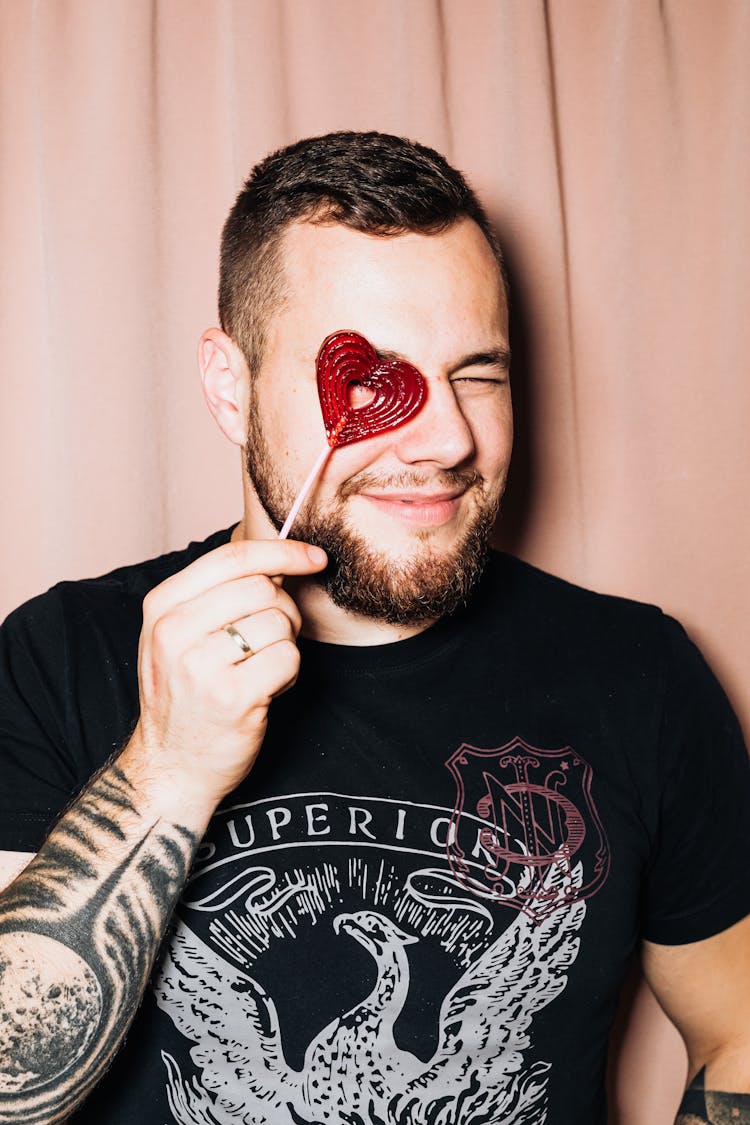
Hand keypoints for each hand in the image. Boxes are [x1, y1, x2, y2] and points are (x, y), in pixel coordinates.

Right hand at [121, 538, 326, 820]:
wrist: (172, 766)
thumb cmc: (186, 694)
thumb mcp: (180, 634)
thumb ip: (220, 593)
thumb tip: (285, 558)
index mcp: (162, 605)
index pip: (233, 558)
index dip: (283, 551)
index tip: (315, 557)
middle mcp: (174, 631)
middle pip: (263, 588)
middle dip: (283, 610)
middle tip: (270, 640)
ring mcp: (200, 665)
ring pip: (279, 623)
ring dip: (284, 646)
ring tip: (259, 670)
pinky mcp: (232, 697)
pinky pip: (288, 659)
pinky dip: (288, 674)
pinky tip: (265, 690)